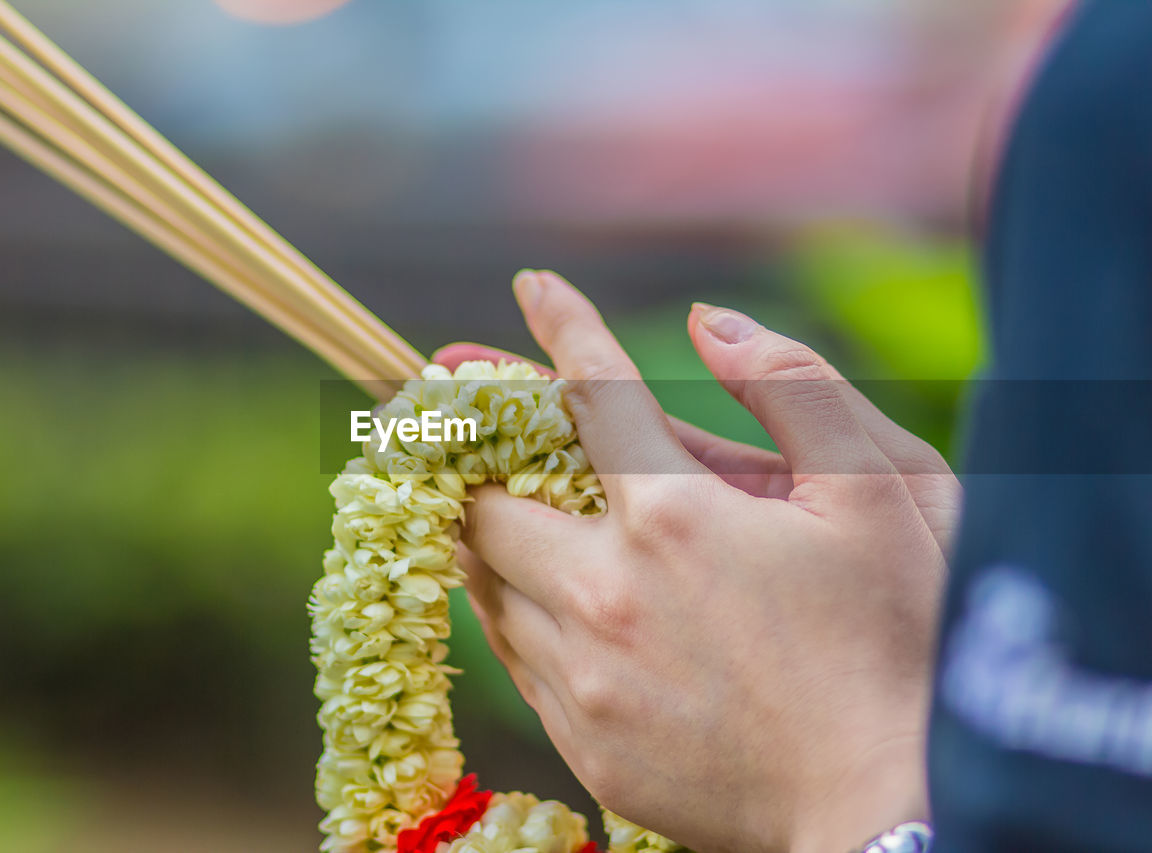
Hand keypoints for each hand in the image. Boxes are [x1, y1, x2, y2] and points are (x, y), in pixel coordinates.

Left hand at [433, 270, 958, 852]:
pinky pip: (512, 656)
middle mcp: (605, 595)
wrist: (892, 811)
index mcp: (676, 519)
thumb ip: (793, 387)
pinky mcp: (583, 741)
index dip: (561, 327)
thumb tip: (707, 324)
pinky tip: (544, 594)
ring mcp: (584, 678)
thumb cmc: (902, 643)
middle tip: (476, 421)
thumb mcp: (882, 493)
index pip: (592, 394)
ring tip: (501, 499)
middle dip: (479, 449)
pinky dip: (513, 607)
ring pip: (485, 582)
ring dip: (488, 530)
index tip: (534, 285)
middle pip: (489, 499)